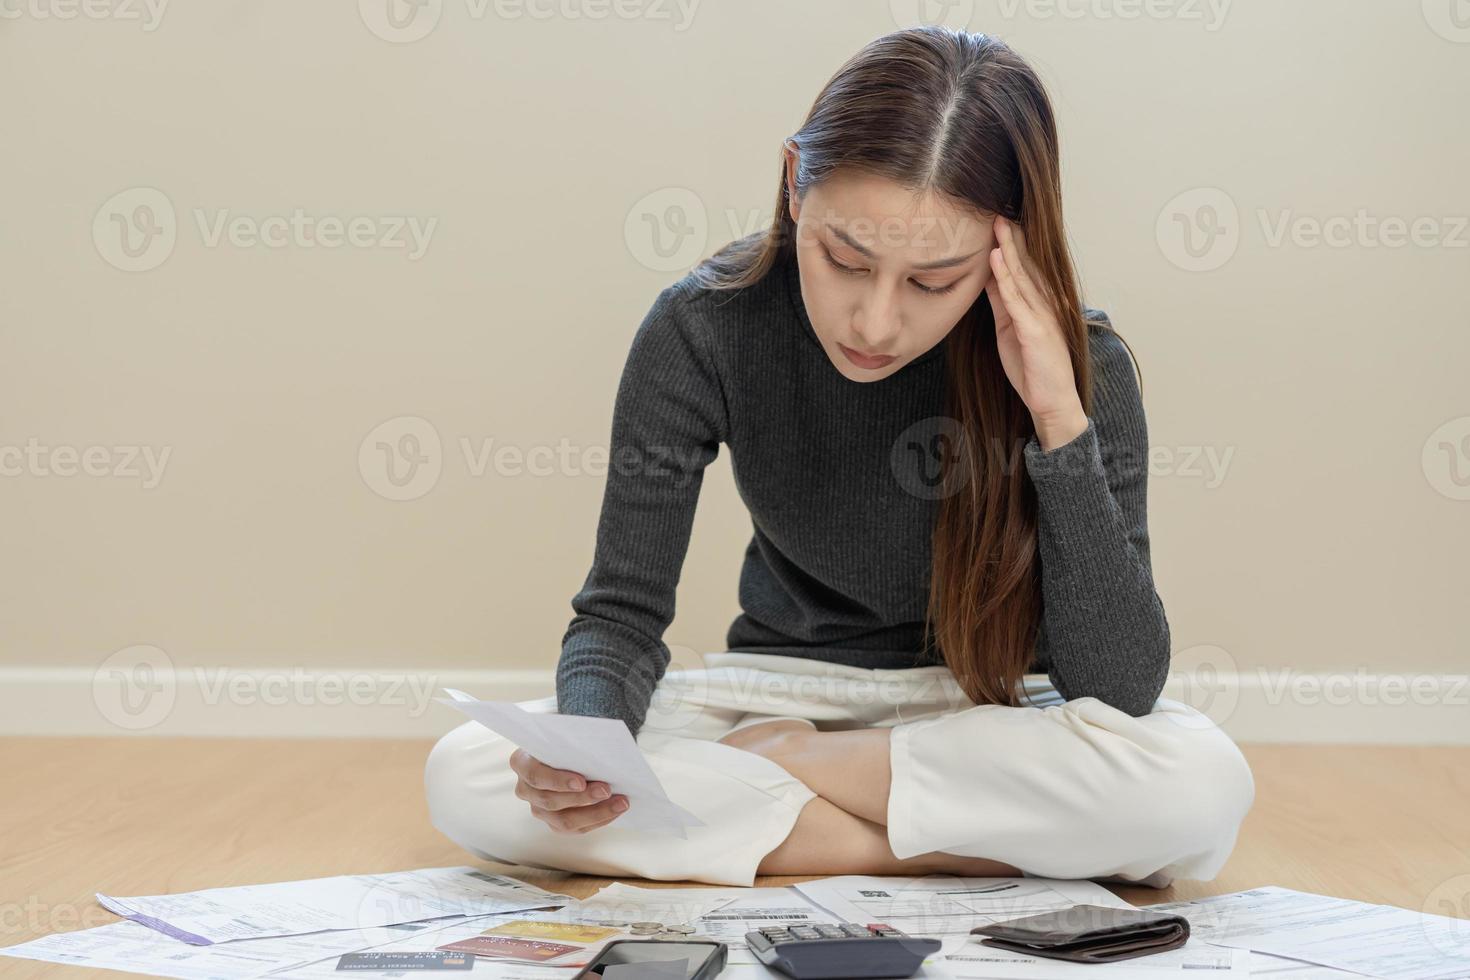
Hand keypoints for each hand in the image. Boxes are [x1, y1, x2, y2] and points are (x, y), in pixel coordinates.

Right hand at [508, 748, 628, 833]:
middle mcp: (525, 789)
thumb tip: (600, 755)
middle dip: (582, 797)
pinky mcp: (554, 823)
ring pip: (564, 821)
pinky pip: (577, 828)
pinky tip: (616, 810)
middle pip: (550, 800)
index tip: (581, 781)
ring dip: (596, 812)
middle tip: (607, 789)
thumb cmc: (566, 739)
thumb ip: (574, 743)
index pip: (535, 775)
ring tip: (620, 802)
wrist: (567, 750)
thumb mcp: (565, 734)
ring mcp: (539, 809)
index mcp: (521, 762)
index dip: (557, 781)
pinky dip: (599, 819)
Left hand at [987, 214, 1087, 450]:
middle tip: (998, 210)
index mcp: (1037, 305)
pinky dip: (1006, 279)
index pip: (1024, 268)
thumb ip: (1002, 303)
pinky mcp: (1036, 331)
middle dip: (1012, 238)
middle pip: (1025, 265)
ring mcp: (1042, 316)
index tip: (998, 220)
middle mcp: (1044, 305)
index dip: (1012, 244)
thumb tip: (988, 277)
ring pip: (1022, 276)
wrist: (1050, 402)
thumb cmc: (1031, 369)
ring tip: (998, 224)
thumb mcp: (1009, 329)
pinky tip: (997, 260)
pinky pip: (1018, 301)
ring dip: (1009, 249)